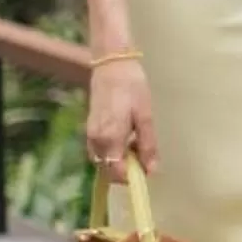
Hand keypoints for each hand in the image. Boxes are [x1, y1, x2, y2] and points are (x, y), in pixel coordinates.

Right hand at [86, 55, 157, 177]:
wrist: (112, 64)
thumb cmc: (132, 87)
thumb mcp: (145, 116)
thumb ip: (147, 145)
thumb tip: (152, 171)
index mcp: (110, 138)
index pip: (116, 172)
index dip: (131, 177)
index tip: (146, 170)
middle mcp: (95, 140)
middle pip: (108, 168)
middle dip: (126, 168)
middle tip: (144, 153)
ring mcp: (90, 134)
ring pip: (103, 159)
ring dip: (119, 159)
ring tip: (136, 142)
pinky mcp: (89, 127)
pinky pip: (99, 148)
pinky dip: (112, 150)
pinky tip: (125, 136)